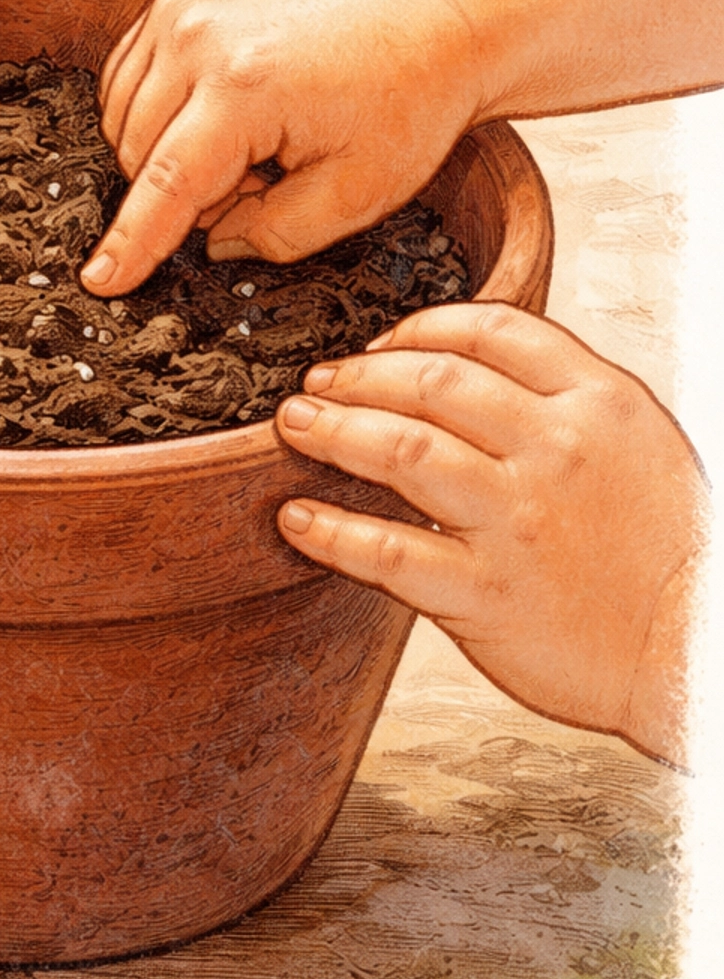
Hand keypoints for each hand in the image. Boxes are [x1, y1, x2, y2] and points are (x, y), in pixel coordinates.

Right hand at [82, 0, 478, 295]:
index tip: (99, 280)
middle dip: (186, 189)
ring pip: (122, 115)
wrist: (434, 13)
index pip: (165, 184)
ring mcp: (183, 7)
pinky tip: (218, 115)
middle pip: (137, 152)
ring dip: (167, 149)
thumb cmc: (409, 94)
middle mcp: (199, 37)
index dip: (130, 242)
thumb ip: (274, 234)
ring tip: (252, 143)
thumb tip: (212, 240)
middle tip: (265, 181)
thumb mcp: (357, 192)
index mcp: (245, 87)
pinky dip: (157, 109)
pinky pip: (129, 75)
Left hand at [272, 303, 704, 765]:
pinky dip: (331, 531)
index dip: (418, 327)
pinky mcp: (487, 594)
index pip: (491, 330)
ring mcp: (518, 522)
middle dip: (359, 374)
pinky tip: (297, 519)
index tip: (378, 343)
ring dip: (334, 431)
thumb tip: (474, 369)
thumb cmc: (667, 551)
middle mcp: (556, 450)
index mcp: (598, 403)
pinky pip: (388, 551)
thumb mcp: (640, 445)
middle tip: (318, 383)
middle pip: (431, 380)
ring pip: (401, 449)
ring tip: (295, 426)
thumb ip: (566, 400)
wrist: (700, 651)